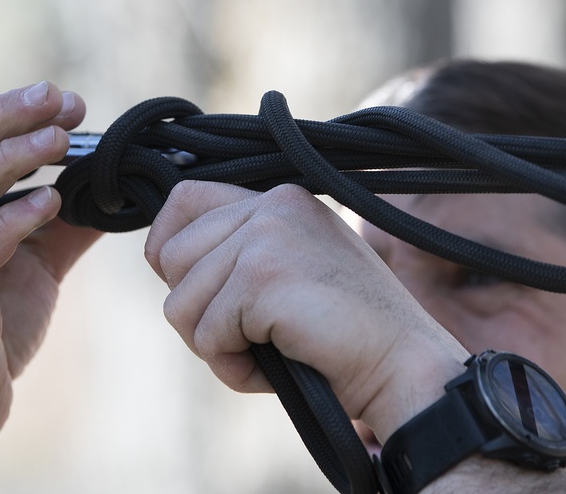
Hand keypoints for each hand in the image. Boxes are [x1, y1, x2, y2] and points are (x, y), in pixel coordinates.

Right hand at [0, 82, 101, 478]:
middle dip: (5, 118)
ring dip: (11, 160)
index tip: (62, 100)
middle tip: (59, 99)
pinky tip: (50, 202)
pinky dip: (11, 220)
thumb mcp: (32, 269)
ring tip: (61, 141)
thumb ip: (61, 228)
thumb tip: (111, 191)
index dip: (6, 115)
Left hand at [143, 180, 468, 442]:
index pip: (186, 198)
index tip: (192, 289)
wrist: (402, 366)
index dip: (169, 248)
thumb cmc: (345, 336)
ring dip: (215, 345)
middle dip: (197, 312)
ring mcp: (267, 236)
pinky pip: (206, 335)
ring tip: (267, 353)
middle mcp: (272, 205)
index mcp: (281, 200)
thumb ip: (242, 254)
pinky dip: (233, 367)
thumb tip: (163, 257)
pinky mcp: (262, 276)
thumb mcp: (293, 273)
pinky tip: (276, 364)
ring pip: (180, 302)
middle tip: (247, 338)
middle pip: (172, 257)